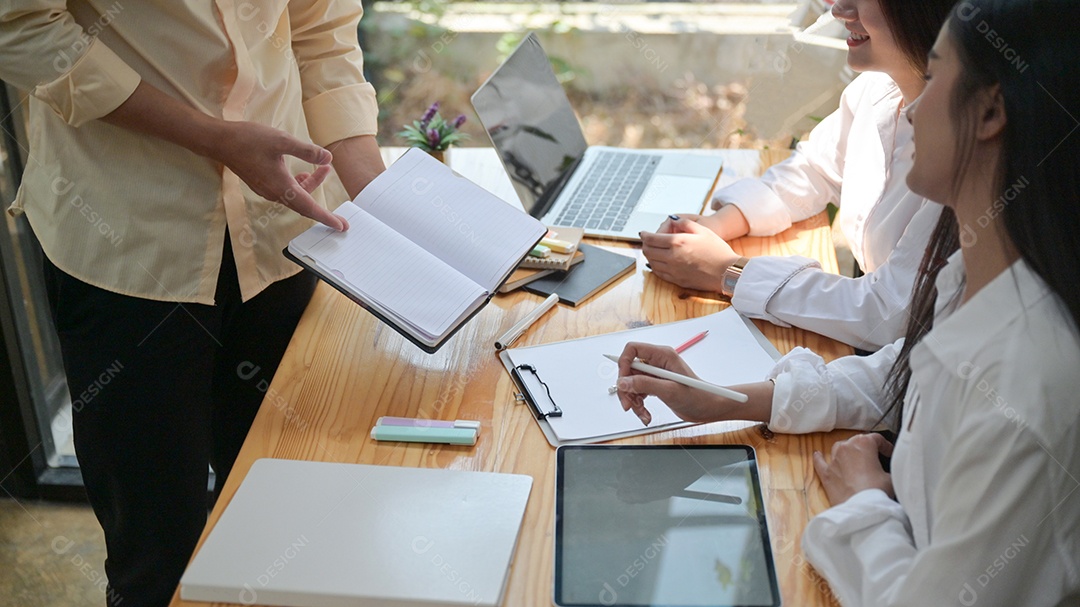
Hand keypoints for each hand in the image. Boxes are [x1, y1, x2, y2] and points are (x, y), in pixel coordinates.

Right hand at [210, 120, 348, 230]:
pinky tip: (301, 172)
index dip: (327, 217)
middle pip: (304, 202)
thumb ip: (307, 151)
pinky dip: (299, 183)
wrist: (220, 142)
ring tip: (323, 168)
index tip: (342, 226)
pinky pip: (286, 190)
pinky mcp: (262, 183)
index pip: (310, 207)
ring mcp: (267, 189)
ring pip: (296, 194)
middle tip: (336, 196)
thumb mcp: (282, 141)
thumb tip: (327, 158)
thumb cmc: (249, 140)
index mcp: (281, 187)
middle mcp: (274, 193)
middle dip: (322, 202)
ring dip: (310, 184)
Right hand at [616, 342, 730, 424]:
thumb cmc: (698, 396)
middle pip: (629, 369)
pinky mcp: (655, 385)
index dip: (624, 363)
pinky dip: (639, 404)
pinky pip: (638, 392)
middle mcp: (657, 362)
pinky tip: (646, 413)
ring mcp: (656, 374)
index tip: (623, 381)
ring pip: (631, 383)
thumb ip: (645, 384)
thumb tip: (624, 382)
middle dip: (626, 388)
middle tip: (628, 404)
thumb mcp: (670, 390)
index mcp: (662, 355)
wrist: (708, 408)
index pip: (633, 349)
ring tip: (642, 412)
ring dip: (633, 400)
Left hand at [641, 217, 740, 291]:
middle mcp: (672, 257)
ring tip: (656, 250)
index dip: (645, 235)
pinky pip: (659, 273)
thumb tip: (672, 220)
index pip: (651, 238)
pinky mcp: (676, 280)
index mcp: (677, 242)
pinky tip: (661, 262)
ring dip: (650, 255)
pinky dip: (655, 266)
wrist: (727, 272)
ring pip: (651, 263)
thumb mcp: (702, 229)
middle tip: (650, 241)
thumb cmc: (717, 251)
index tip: (643, 233)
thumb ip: (685, 223)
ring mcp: (673, 270)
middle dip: (646, 244)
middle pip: (647, 251)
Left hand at [813, 434, 894, 504]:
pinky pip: (820, 462)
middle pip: (856, 441)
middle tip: (874, 457)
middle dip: (866, 448)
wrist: (861, 508)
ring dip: (847, 451)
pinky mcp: (826, 474)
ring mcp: (834, 460)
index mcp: (863, 443)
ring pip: (838, 448)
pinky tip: (817, 455)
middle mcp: (846, 448)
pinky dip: (819, 458)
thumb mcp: (891, 477)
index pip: (876, 438)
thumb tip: (886, 472)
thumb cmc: (877, 491)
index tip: (889, 453)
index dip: (885, 445)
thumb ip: (887, 469)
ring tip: (853, 457)